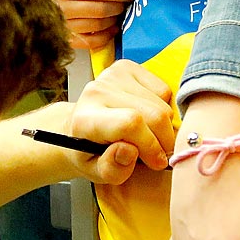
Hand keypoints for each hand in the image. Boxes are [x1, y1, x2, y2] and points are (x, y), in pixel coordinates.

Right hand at [50, 0, 129, 51]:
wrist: (30, 5)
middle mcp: (62, 8)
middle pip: (99, 10)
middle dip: (118, 7)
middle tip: (126, 4)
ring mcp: (63, 27)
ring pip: (97, 25)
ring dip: (113, 20)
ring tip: (119, 14)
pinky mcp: (66, 40)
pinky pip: (91, 41)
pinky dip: (106, 36)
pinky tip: (113, 28)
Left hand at [69, 59, 175, 182]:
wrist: (76, 126)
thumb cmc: (88, 152)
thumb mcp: (96, 172)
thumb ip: (112, 169)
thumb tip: (129, 151)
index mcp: (85, 119)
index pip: (130, 123)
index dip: (151, 145)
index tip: (157, 161)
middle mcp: (97, 91)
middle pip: (153, 114)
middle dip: (163, 139)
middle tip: (158, 154)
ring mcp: (112, 76)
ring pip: (162, 103)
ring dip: (163, 126)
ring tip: (149, 136)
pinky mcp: (126, 67)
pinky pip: (163, 90)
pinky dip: (163, 108)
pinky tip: (147, 116)